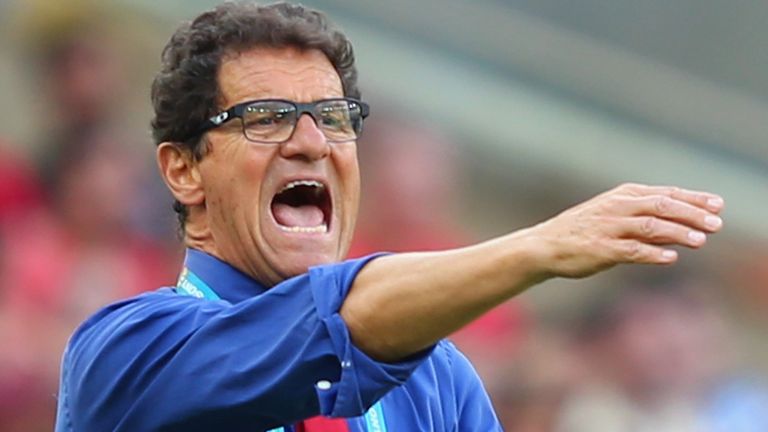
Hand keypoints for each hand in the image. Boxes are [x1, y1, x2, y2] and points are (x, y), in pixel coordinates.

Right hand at [524, 183, 723, 278]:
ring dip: (678, 232)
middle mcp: (618, 208)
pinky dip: (652, 253)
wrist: (546, 244)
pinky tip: (671, 257)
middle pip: (661, 206)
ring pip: (650, 226)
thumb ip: (646, 215)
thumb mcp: (614, 213)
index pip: (665, 193)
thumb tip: (687, 221)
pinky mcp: (601, 249)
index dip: (693, 199)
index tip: (718, 205)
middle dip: (691, 214)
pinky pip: (631, 250)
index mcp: (623, 195)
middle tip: (716, 224)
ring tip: (701, 240)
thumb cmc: (585, 230)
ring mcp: (609, 228)